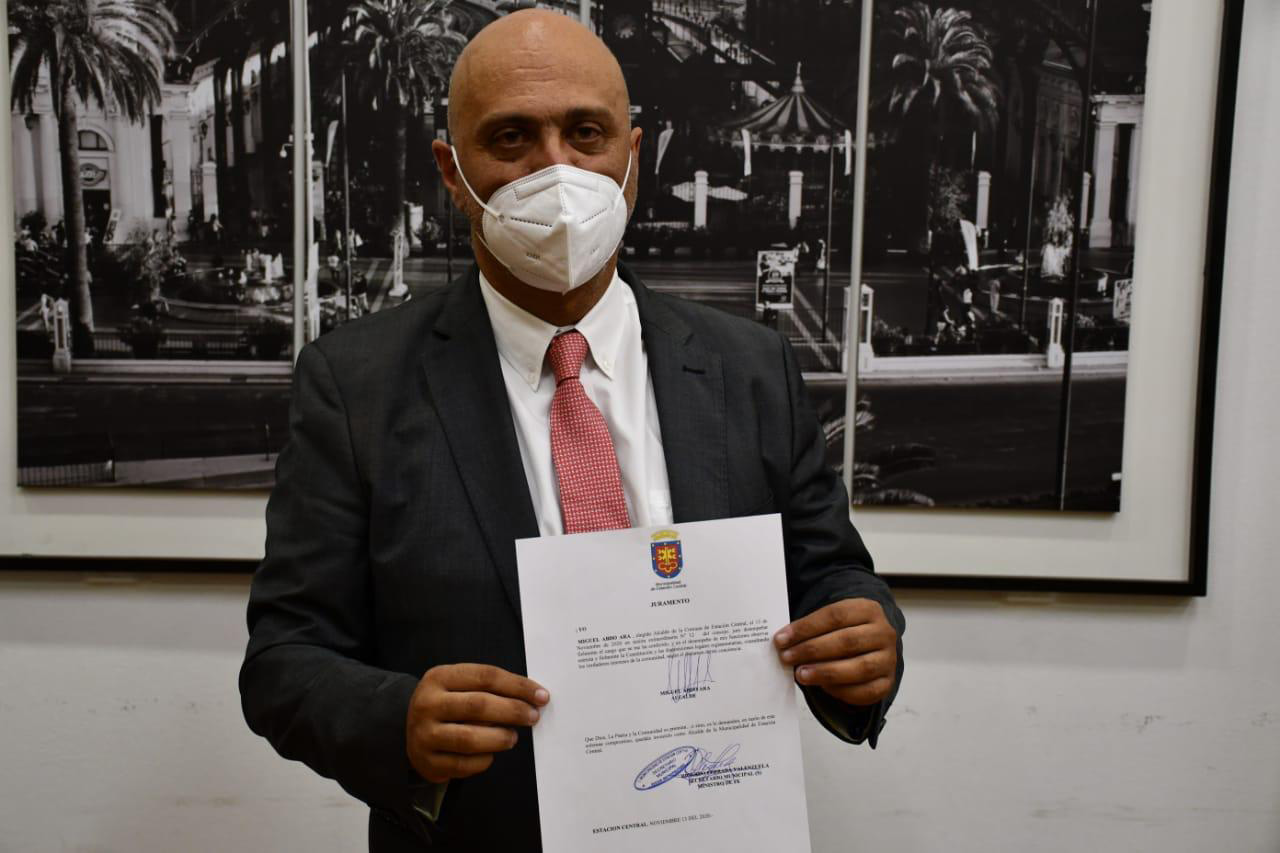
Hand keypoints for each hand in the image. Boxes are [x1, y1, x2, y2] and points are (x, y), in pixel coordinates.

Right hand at [406, 663, 549, 783]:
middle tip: (533, 716)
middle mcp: (427, 704)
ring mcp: (424, 735)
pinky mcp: (428, 762)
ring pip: (470, 738)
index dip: (518, 686)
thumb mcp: (459, 684)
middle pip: (479, 706)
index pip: (486, 677)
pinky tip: (491, 754)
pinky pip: (464, 764)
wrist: (408, 729)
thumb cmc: (446, 703)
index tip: (541, 695)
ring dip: (500, 738)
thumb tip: (532, 696)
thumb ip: (490, 687)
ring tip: (512, 737)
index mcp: (439, 677)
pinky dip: (484, 760)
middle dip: (513, 711)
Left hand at [772, 598, 897, 706]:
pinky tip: (822, 687)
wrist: (873, 645)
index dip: (806, 628)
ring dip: (826, 672)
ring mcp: (889, 659)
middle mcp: (884, 633)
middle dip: (812, 650)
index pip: (835, 615)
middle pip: (847, 641)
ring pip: (859, 668)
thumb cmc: (844, 631)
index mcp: (869, 609)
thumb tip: (783, 642)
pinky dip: (842, 691)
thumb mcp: (833, 621)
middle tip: (788, 657)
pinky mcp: (888, 682)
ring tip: (801, 674)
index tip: (781, 639)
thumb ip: (813, 628)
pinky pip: (866, 691)